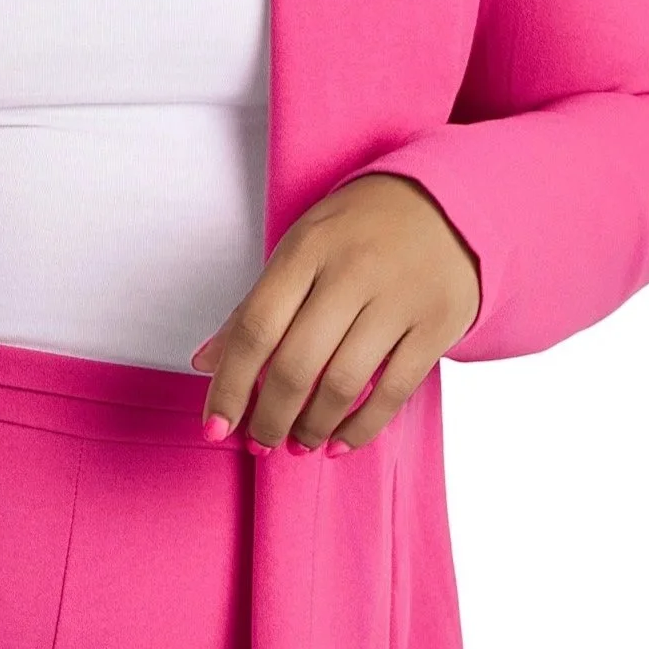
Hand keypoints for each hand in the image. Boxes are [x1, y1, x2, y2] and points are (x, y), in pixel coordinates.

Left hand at [189, 173, 480, 455]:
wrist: (442, 204)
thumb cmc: (356, 231)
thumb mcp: (299, 249)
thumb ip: (255, 305)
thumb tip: (206, 363)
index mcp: (306, 248)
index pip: (255, 327)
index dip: (230, 384)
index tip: (215, 426)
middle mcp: (351, 272)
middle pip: (297, 363)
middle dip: (270, 416)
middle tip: (259, 443)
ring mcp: (397, 299)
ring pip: (343, 384)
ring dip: (312, 427)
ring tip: (297, 444)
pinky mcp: (436, 324)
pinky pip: (393, 391)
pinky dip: (361, 427)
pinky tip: (339, 442)